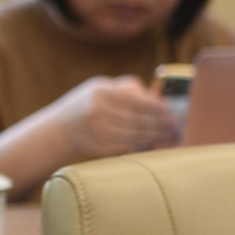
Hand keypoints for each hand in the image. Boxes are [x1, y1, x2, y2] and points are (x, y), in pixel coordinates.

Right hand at [55, 76, 179, 159]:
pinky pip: (128, 145)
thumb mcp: (104, 87)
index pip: (135, 100)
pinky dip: (143, 144)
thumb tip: (161, 100)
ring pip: (136, 134)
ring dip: (155, 135)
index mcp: (101, 92)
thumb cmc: (90, 103)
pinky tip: (152, 141)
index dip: (156, 107)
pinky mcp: (99, 147)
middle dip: (160, 124)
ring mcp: (97, 131)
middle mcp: (97, 111)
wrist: (61, 127)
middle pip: (138, 119)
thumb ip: (131, 89)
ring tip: (167, 134)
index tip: (169, 111)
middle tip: (174, 125)